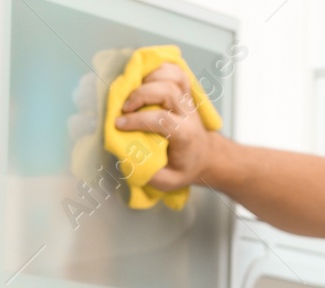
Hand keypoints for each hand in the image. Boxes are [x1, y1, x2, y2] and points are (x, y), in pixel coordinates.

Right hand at [113, 62, 220, 189]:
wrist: (204, 154)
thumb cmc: (183, 167)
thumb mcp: (168, 181)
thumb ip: (148, 173)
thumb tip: (126, 158)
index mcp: (185, 135)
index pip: (163, 120)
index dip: (139, 120)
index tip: (119, 124)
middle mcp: (188, 113)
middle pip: (168, 91)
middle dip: (142, 95)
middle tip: (125, 108)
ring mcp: (187, 99)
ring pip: (173, 75)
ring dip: (149, 78)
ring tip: (134, 91)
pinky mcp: (185, 90)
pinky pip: (174, 70)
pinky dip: (158, 69)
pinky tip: (145, 78)